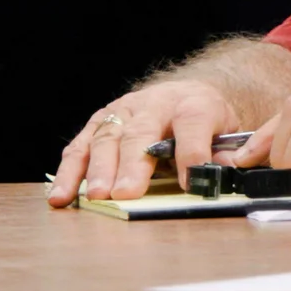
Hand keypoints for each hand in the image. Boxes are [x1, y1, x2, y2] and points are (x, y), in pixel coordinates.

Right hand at [46, 78, 241, 206]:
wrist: (185, 94)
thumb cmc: (206, 123)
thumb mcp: (228, 133)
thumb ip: (227, 155)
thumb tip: (223, 176)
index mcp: (193, 103)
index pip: (192, 123)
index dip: (192, 151)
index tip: (188, 181)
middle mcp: (155, 103)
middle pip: (141, 132)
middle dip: (132, 164)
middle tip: (125, 194)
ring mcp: (123, 111)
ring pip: (106, 137)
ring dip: (97, 169)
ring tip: (94, 196)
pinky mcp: (100, 121)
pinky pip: (81, 145)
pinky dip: (69, 171)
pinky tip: (61, 194)